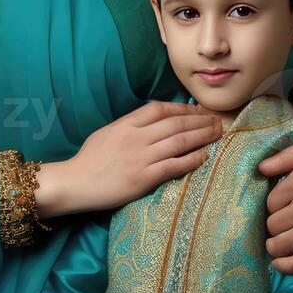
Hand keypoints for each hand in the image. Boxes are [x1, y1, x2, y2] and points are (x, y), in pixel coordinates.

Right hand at [37, 101, 222, 217]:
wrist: (74, 183)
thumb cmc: (88, 159)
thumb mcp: (107, 133)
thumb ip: (130, 125)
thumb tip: (152, 120)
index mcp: (126, 124)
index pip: (161, 109)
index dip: (184, 108)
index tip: (198, 111)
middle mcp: (137, 137)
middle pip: (176, 123)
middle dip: (201, 120)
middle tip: (218, 121)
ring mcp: (141, 157)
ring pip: (180, 141)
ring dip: (203, 136)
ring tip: (218, 134)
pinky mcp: (144, 178)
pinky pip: (175, 165)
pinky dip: (192, 159)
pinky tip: (205, 156)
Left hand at [258, 135, 292, 273]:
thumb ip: (288, 155)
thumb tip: (261, 168)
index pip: (271, 203)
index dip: (275, 205)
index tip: (284, 205)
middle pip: (273, 225)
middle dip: (275, 224)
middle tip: (283, 223)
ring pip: (281, 245)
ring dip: (274, 246)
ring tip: (276, 244)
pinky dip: (286, 266)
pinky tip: (280, 264)